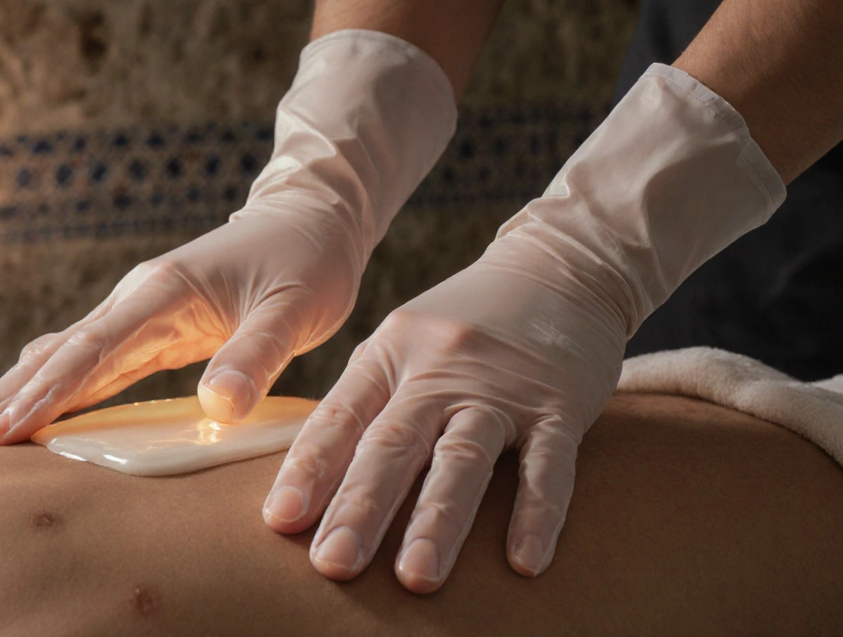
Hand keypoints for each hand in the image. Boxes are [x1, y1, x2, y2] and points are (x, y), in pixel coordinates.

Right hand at [0, 203, 362, 452]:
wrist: (310, 220)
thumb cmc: (307, 260)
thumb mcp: (294, 309)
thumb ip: (256, 354)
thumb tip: (216, 407)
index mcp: (161, 292)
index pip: (91, 351)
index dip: (43, 396)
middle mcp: (135, 303)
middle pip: (50, 358)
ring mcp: (136, 317)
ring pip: (56, 363)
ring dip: (5, 400)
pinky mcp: (147, 332)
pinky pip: (84, 368)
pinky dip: (44, 395)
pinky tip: (15, 417)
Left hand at [263, 232, 625, 593]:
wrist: (560, 266)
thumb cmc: (467, 320)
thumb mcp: (403, 342)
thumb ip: (368, 401)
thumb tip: (312, 478)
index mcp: (391, 354)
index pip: (341, 416)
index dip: (310, 469)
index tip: (282, 520)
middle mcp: (439, 369)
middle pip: (393, 442)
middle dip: (360, 507)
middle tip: (333, 564)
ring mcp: (501, 388)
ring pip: (463, 457)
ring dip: (438, 520)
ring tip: (415, 577)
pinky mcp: (559, 404)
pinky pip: (548, 465)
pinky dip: (537, 513)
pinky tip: (524, 562)